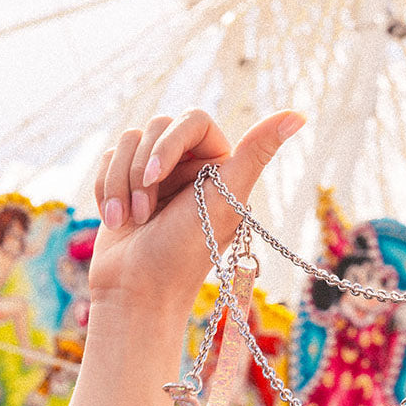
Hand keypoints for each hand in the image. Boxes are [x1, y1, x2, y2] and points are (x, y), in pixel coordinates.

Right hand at [90, 108, 305, 331]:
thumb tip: (298, 115)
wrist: (136, 290)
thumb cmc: (185, 250)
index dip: (170, 143)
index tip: (157, 176)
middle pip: (157, 126)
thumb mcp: (227, 198)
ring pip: (129, 140)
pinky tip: (118, 220)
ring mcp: (157, 173)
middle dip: (142, 171)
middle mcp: (191, 163)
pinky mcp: (127, 183)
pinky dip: (107, 190)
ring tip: (133, 221)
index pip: (193, 119)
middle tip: (147, 213)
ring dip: (123, 184)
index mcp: (221, 163)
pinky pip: (109, 158)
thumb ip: (258, 152)